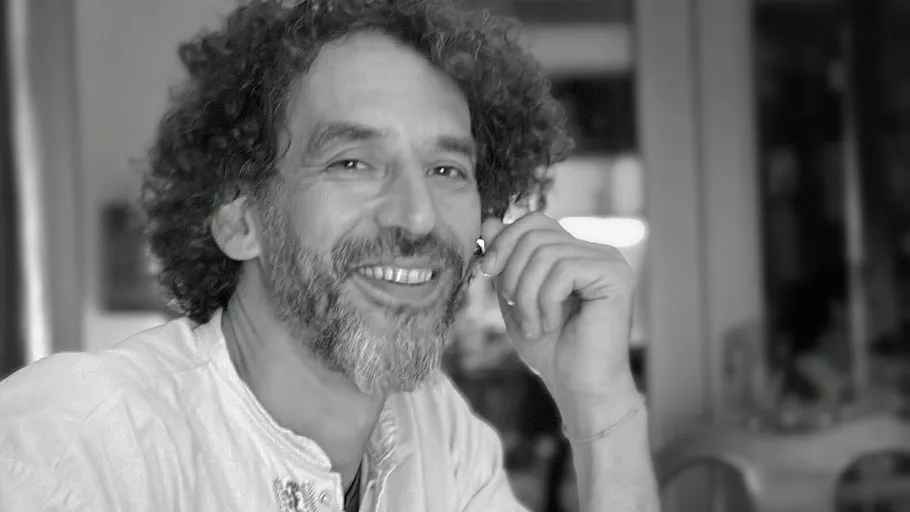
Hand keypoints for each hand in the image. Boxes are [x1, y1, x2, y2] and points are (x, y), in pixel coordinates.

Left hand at [480, 213, 636, 406]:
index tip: (487, 271)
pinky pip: (563, 270)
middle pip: (536, 232)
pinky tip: (552, 324)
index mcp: (576, 255)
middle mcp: (597, 253)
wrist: (581, 390)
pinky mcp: (616, 277)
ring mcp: (610, 262)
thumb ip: (506, 262)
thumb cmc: (552, 352)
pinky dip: (546, 301)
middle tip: (515, 307)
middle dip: (512, 271)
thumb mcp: (516, 300)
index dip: (505, 240)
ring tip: (535, 325)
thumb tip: (490, 220)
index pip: (535, 222)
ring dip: (527, 295)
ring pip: (546, 253)